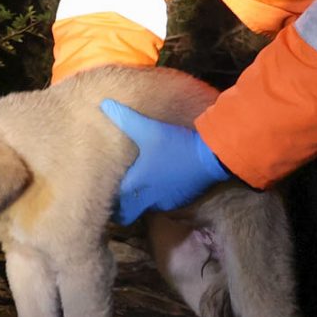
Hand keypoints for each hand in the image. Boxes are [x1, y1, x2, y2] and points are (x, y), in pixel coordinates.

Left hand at [97, 98, 228, 222]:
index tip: (104, 195)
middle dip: (122, 207)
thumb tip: (105, 103)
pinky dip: (159, 196)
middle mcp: (150, 199)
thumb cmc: (176, 145)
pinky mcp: (182, 200)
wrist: (212, 156)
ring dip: (141, 200)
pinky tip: (160, 182)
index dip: (109, 203)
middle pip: (129, 213)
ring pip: (147, 208)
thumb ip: (125, 118)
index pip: (116, 206)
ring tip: (139, 185)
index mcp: (138, 185)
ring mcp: (167, 202)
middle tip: (118, 195)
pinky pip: (164, 203)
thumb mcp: (149, 129)